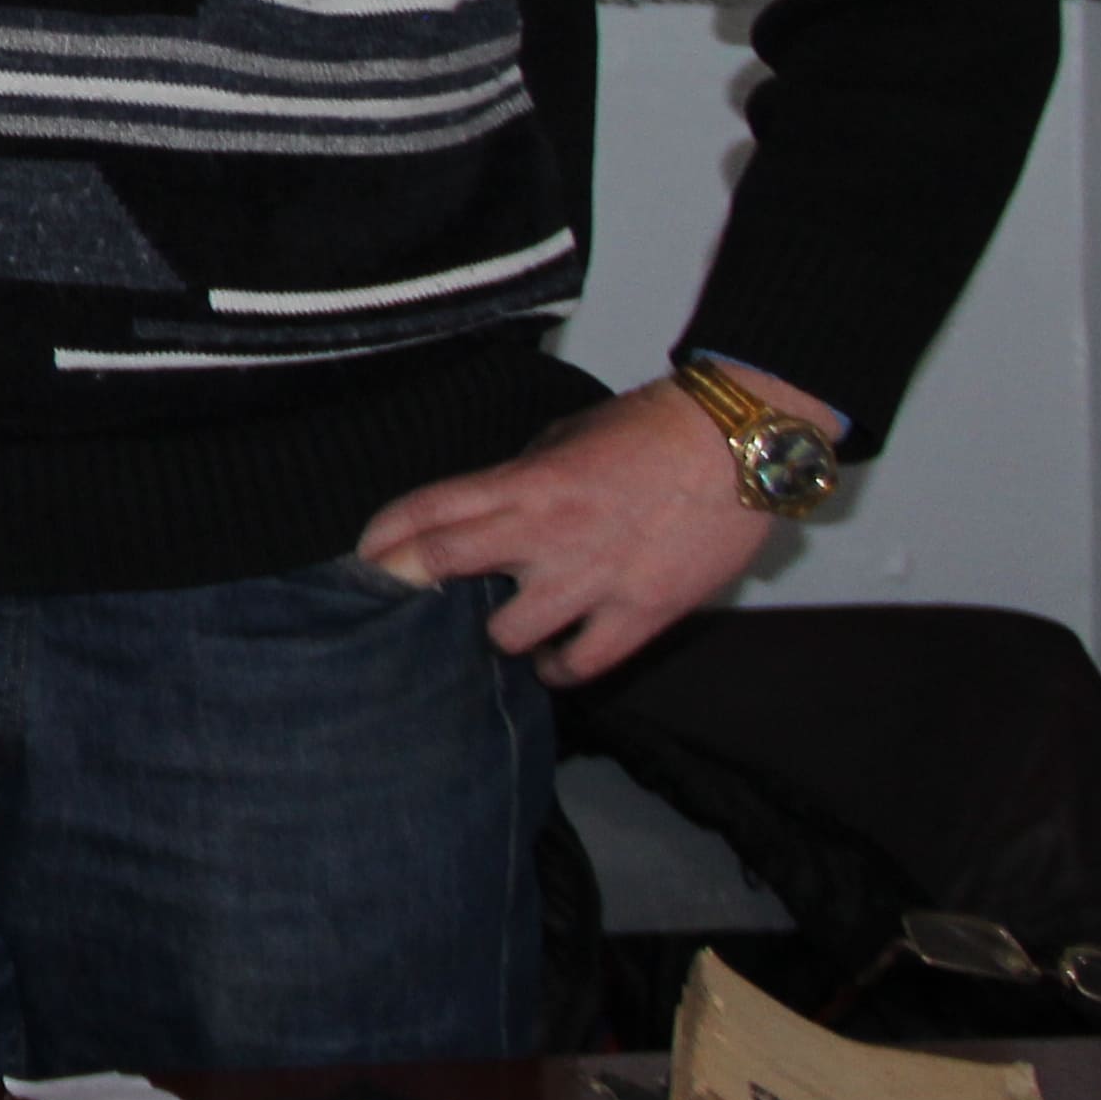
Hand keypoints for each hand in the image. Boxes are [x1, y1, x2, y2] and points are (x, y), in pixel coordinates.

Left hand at [359, 366, 815, 683]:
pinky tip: (554, 662)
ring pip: (507, 632)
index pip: (429, 510)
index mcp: (525, 481)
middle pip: (444, 563)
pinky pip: (582, 663)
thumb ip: (521, 477)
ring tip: (505, 628)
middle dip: (407, 582)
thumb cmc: (651, 431)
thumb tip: (489, 508)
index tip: (363, 555)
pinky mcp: (641, 612)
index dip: (384, 536)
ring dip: (498, 632)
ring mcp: (592, 577)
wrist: (737, 446)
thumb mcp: (565, 438)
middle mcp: (546, 531)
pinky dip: (560, 668)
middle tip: (397, 598)